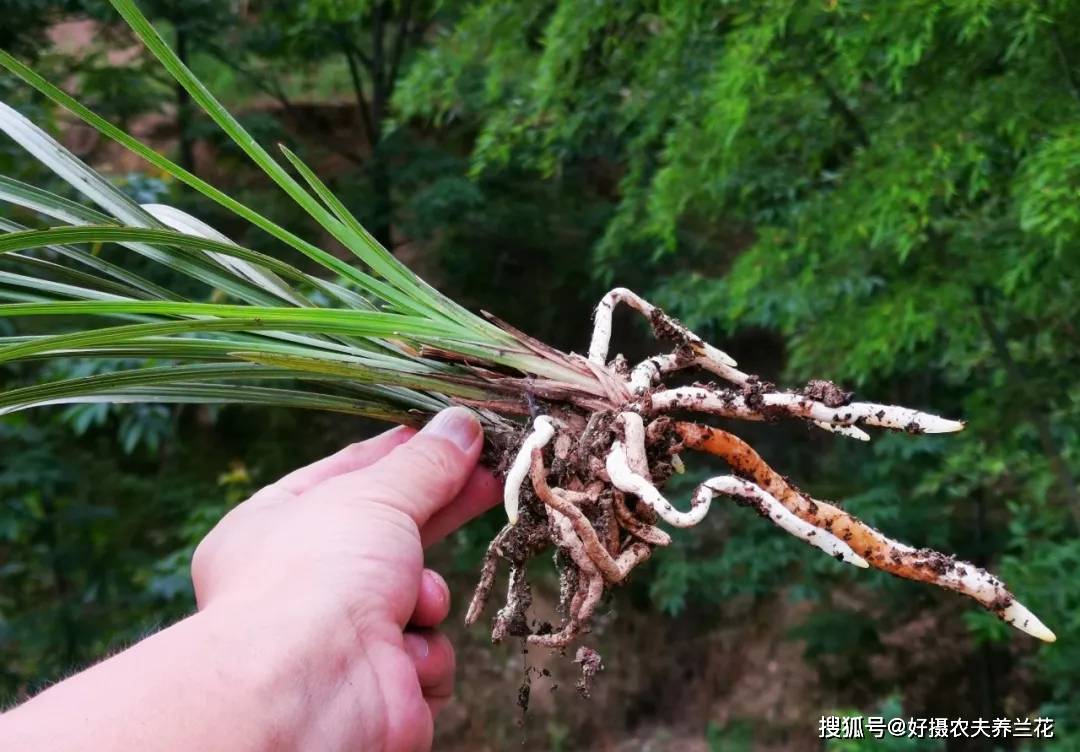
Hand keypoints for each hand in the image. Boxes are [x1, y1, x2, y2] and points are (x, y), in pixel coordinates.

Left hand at [190, 406, 499, 750]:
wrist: (311, 691)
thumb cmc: (317, 576)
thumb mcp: (374, 496)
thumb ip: (424, 463)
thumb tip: (462, 425)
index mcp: (277, 524)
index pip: (350, 474)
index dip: (406, 453)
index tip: (457, 436)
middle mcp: (304, 580)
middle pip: (394, 533)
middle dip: (444, 510)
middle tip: (496, 478)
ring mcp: (341, 636)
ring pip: (420, 598)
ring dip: (427, 597)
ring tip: (413, 604)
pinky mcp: (380, 686)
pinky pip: (429, 656)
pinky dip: (426, 655)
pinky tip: (404, 660)